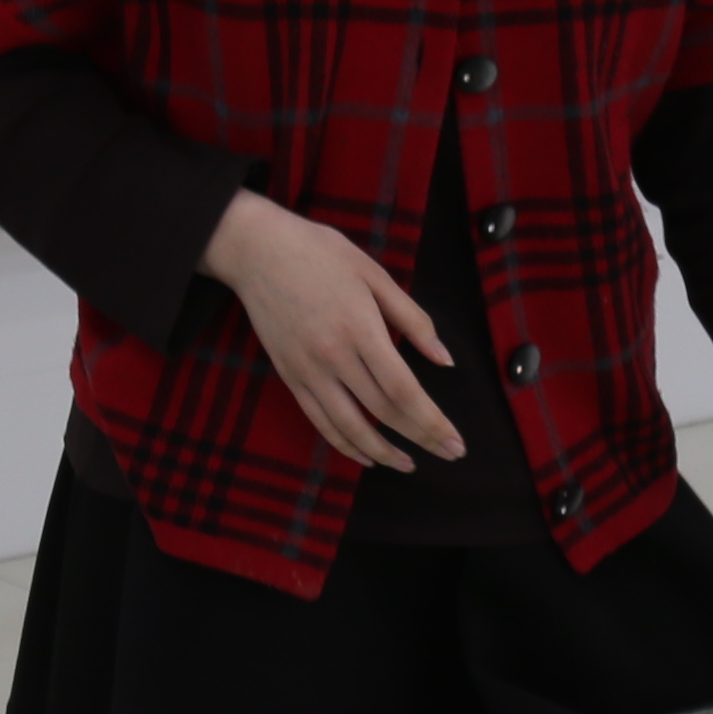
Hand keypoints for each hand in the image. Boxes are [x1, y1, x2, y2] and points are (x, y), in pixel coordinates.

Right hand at [201, 191, 457, 471]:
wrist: (256, 250)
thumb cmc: (320, 253)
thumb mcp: (374, 274)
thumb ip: (413, 319)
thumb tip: (445, 360)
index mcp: (360, 329)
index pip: (403, 390)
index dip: (432, 422)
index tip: (456, 441)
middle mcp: (333, 357)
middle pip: (383, 412)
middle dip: (421, 438)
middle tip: (450, 455)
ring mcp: (307, 371)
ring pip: (349, 427)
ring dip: (383, 452)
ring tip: (409, 464)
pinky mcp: (289, 377)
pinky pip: (320, 421)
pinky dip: (345, 444)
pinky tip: (366, 455)